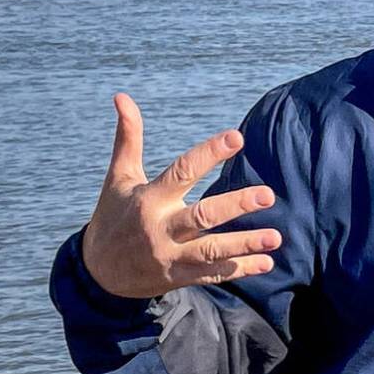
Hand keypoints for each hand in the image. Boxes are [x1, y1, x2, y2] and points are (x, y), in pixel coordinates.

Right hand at [81, 93, 281, 298]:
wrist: (97, 274)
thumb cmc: (113, 215)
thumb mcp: (118, 177)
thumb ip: (128, 138)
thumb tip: (121, 95)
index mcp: (149, 198)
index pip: (182, 171)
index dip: (209, 153)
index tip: (237, 137)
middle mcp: (160, 228)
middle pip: (202, 216)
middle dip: (236, 205)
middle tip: (268, 195)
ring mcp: (169, 256)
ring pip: (212, 251)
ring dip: (245, 244)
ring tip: (277, 237)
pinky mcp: (177, 277)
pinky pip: (213, 274)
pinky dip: (240, 269)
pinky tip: (267, 262)